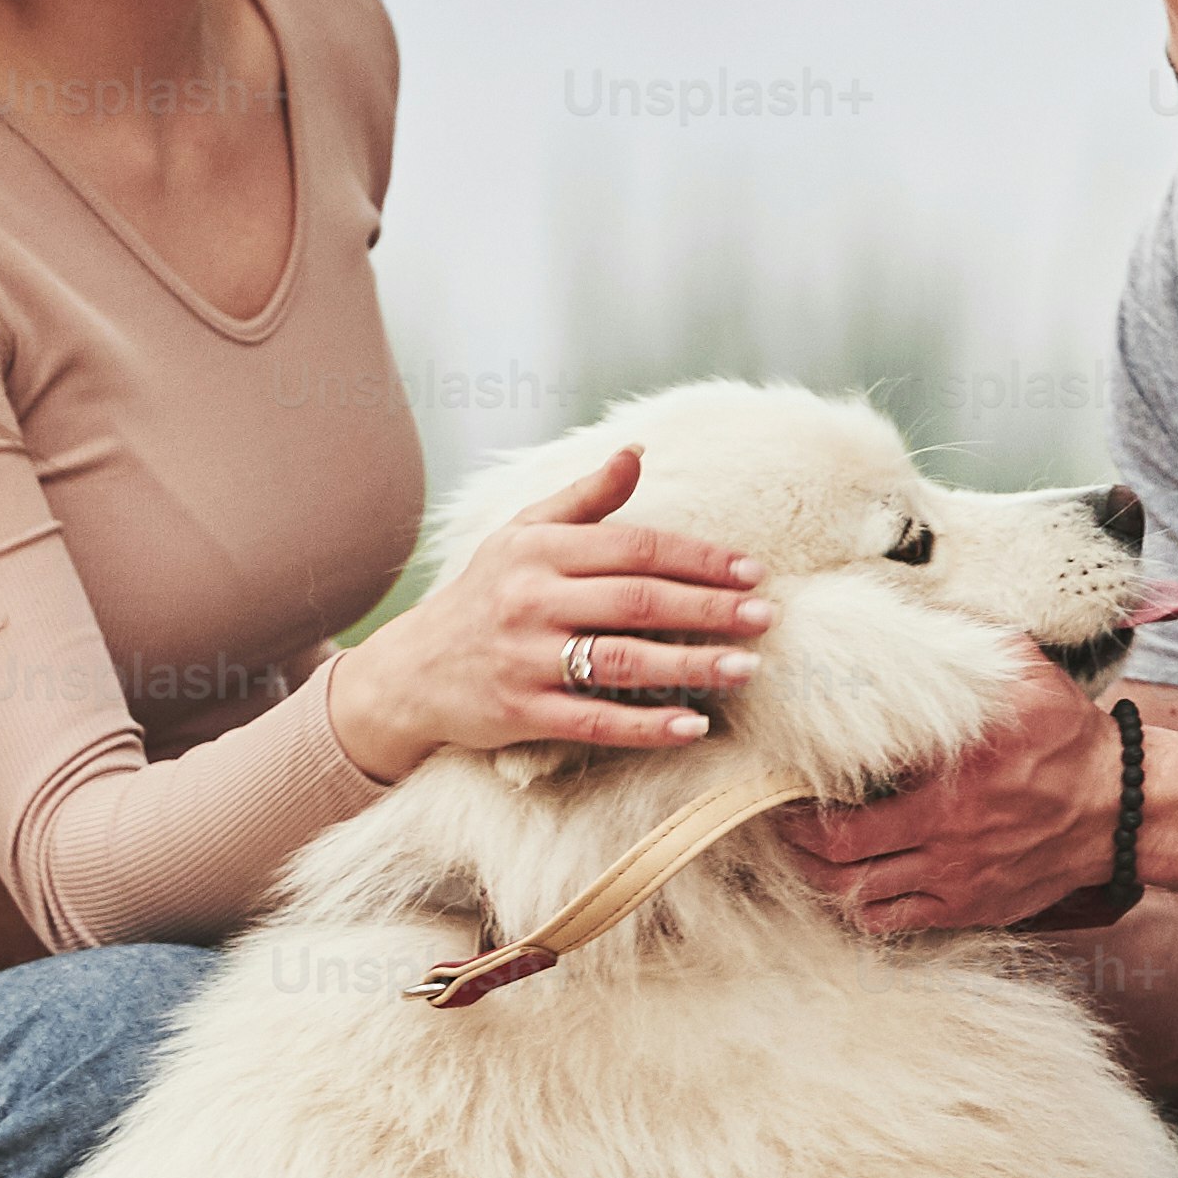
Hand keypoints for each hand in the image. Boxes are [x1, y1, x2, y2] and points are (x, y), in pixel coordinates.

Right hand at [328, 444, 770, 781]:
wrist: (410, 671)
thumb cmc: (485, 594)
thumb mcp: (523, 534)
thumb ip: (585, 498)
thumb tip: (636, 451)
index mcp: (539, 549)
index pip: (636, 548)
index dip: (699, 558)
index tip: (753, 570)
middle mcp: (531, 600)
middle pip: (637, 602)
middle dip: (709, 609)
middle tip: (767, 616)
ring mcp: (525, 659)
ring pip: (622, 662)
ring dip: (691, 667)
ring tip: (748, 669)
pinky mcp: (521, 713)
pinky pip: (595, 721)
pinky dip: (648, 726)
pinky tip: (696, 726)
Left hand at [772, 655, 1123, 939]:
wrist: (1121, 807)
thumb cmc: (1068, 739)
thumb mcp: (1025, 676)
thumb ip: (971, 645)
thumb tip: (918, 613)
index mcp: (944, 792)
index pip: (841, 822)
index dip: (797, 814)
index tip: (782, 791)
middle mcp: (944, 845)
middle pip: (838, 868)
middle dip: (798, 850)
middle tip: (782, 825)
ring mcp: (958, 885)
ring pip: (862, 903)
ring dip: (828, 882)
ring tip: (813, 856)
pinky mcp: (975, 909)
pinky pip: (899, 925)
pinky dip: (869, 909)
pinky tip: (861, 884)